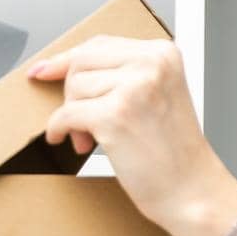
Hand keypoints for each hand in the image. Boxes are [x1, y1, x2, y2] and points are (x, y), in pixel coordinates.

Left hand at [30, 36, 236, 235]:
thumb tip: (61, 67)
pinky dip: (60, 129)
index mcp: (163, 54)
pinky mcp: (116, 115)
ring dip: (73, 116)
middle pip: (82, 62)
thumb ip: (120, 76)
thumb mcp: (156, 96)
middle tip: (83, 122)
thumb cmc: (173, 153)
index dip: (68, 59)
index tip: (44, 69)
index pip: (101, 44)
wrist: (192, 191)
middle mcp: (151, 63)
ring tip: (92, 139)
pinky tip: (68, 140)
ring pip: (74, 88)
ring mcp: (134, 88)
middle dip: (73, 93)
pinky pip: (66, 114)